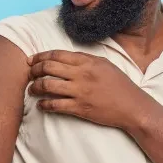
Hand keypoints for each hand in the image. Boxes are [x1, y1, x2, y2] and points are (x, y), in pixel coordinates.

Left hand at [27, 50, 148, 128]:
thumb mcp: (104, 64)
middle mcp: (81, 74)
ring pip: (48, 86)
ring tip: (31, 89)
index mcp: (87, 61)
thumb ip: (84, 59)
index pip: (56, 55)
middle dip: (34, 70)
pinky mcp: (79, 108)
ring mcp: (80, 91)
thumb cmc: (119, 84)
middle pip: (48, 68)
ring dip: (35, 87)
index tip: (31, 60)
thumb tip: (65, 58)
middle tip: (29, 74)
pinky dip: (44, 105)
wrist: (132, 106)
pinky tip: (41, 105)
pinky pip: (55, 105)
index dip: (40, 56)